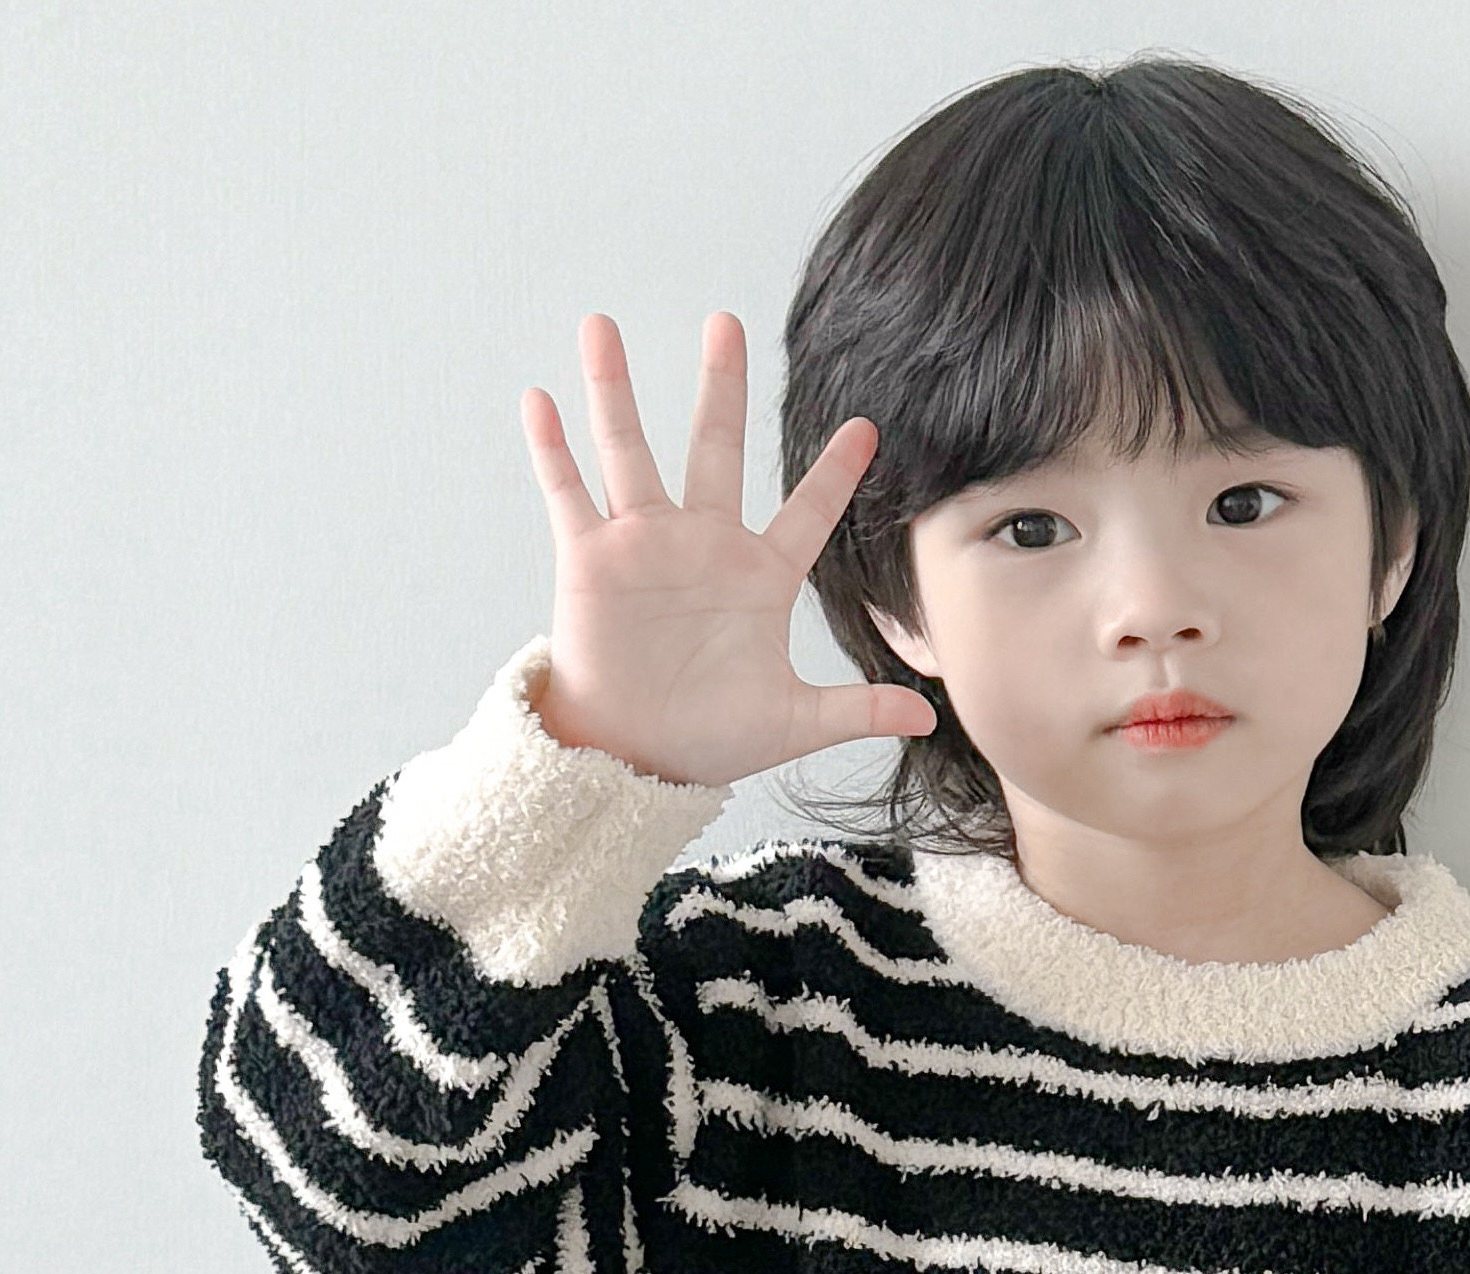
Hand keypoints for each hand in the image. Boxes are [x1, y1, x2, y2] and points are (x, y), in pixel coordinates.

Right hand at [516, 310, 938, 789]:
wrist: (640, 756)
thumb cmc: (714, 736)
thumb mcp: (794, 723)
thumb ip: (857, 710)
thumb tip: (929, 721)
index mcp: (759, 576)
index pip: (807, 513)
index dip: (835, 475)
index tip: (867, 428)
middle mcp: (702, 544)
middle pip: (714, 448)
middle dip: (722, 386)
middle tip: (727, 321)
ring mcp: (644, 544)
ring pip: (628, 450)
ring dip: (614, 390)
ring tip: (602, 324)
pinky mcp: (593, 559)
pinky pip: (569, 494)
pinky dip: (551, 450)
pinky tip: (540, 400)